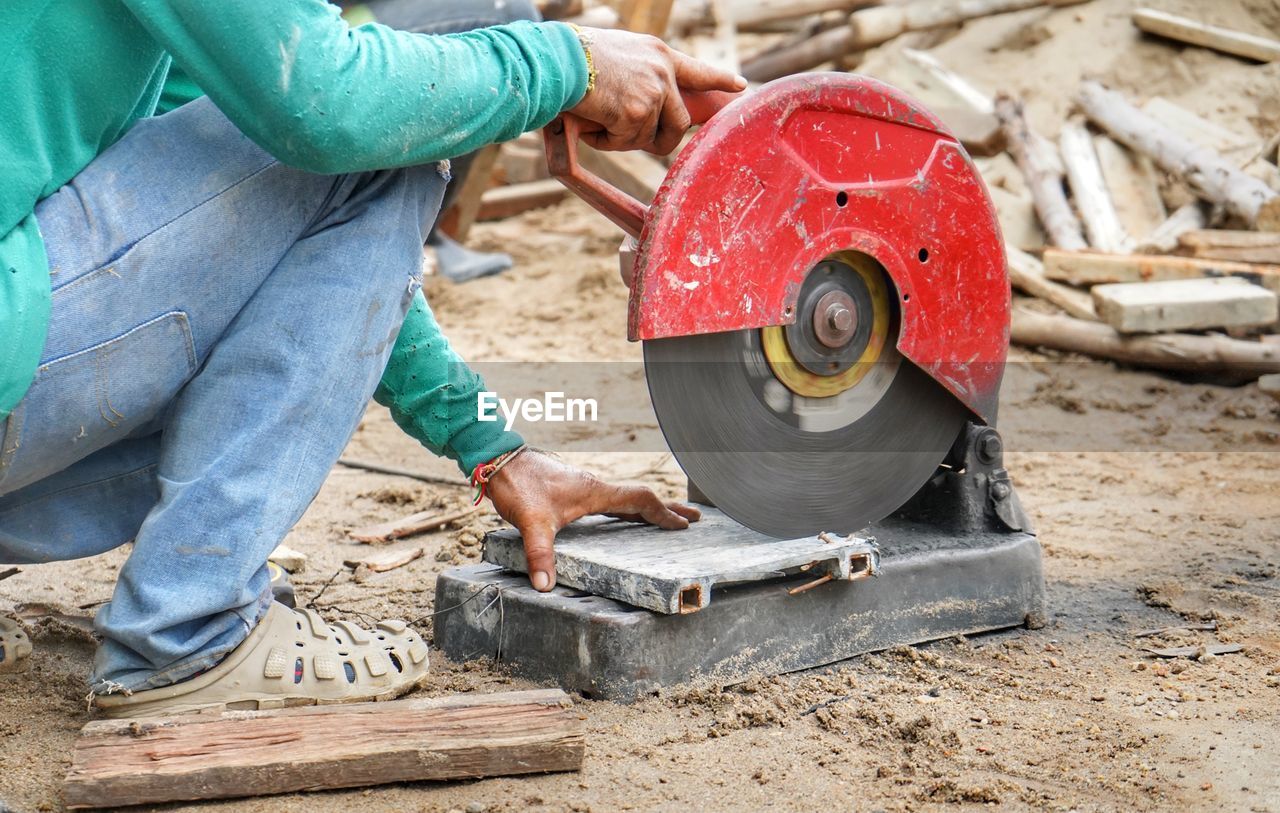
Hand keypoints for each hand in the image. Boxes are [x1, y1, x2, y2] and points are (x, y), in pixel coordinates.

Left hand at [485, 449, 700, 590]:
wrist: (498, 460)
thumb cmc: (519, 484)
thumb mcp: (532, 522)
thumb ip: (540, 554)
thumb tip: (546, 586)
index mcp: (595, 492)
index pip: (640, 500)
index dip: (663, 513)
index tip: (683, 525)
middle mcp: (594, 487)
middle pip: (640, 497)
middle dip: (667, 508)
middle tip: (694, 518)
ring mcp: (583, 487)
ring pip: (625, 498)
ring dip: (648, 507)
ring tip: (665, 519)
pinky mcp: (571, 490)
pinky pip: (610, 500)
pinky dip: (626, 508)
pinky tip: (621, 518)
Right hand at [568, 27, 746, 154]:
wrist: (558, 60)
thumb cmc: (575, 58)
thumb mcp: (617, 57)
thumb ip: (639, 76)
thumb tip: (645, 110)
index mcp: (658, 54)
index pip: (698, 70)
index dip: (720, 80)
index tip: (740, 86)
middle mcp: (662, 72)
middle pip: (679, 121)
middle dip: (661, 138)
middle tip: (633, 137)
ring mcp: (653, 93)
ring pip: (648, 137)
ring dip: (621, 137)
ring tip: (598, 116)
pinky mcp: (638, 113)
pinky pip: (625, 143)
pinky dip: (605, 140)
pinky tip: (591, 120)